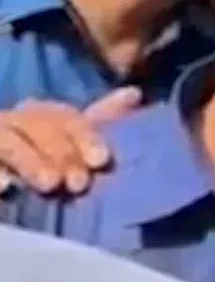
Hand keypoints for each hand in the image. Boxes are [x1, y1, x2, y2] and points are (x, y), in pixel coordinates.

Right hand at [0, 86, 142, 195]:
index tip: (101, 160)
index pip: (65, 117)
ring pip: (8, 141)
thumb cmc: (39, 154)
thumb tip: (134, 92)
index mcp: (40, 115)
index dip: (84, 136)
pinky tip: (5, 188)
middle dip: (61, 153)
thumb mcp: (68, 136)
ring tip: (50, 185)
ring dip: (30, 161)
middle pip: (38, 127)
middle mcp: (14, 121)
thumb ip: (99, 119)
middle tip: (79, 183)